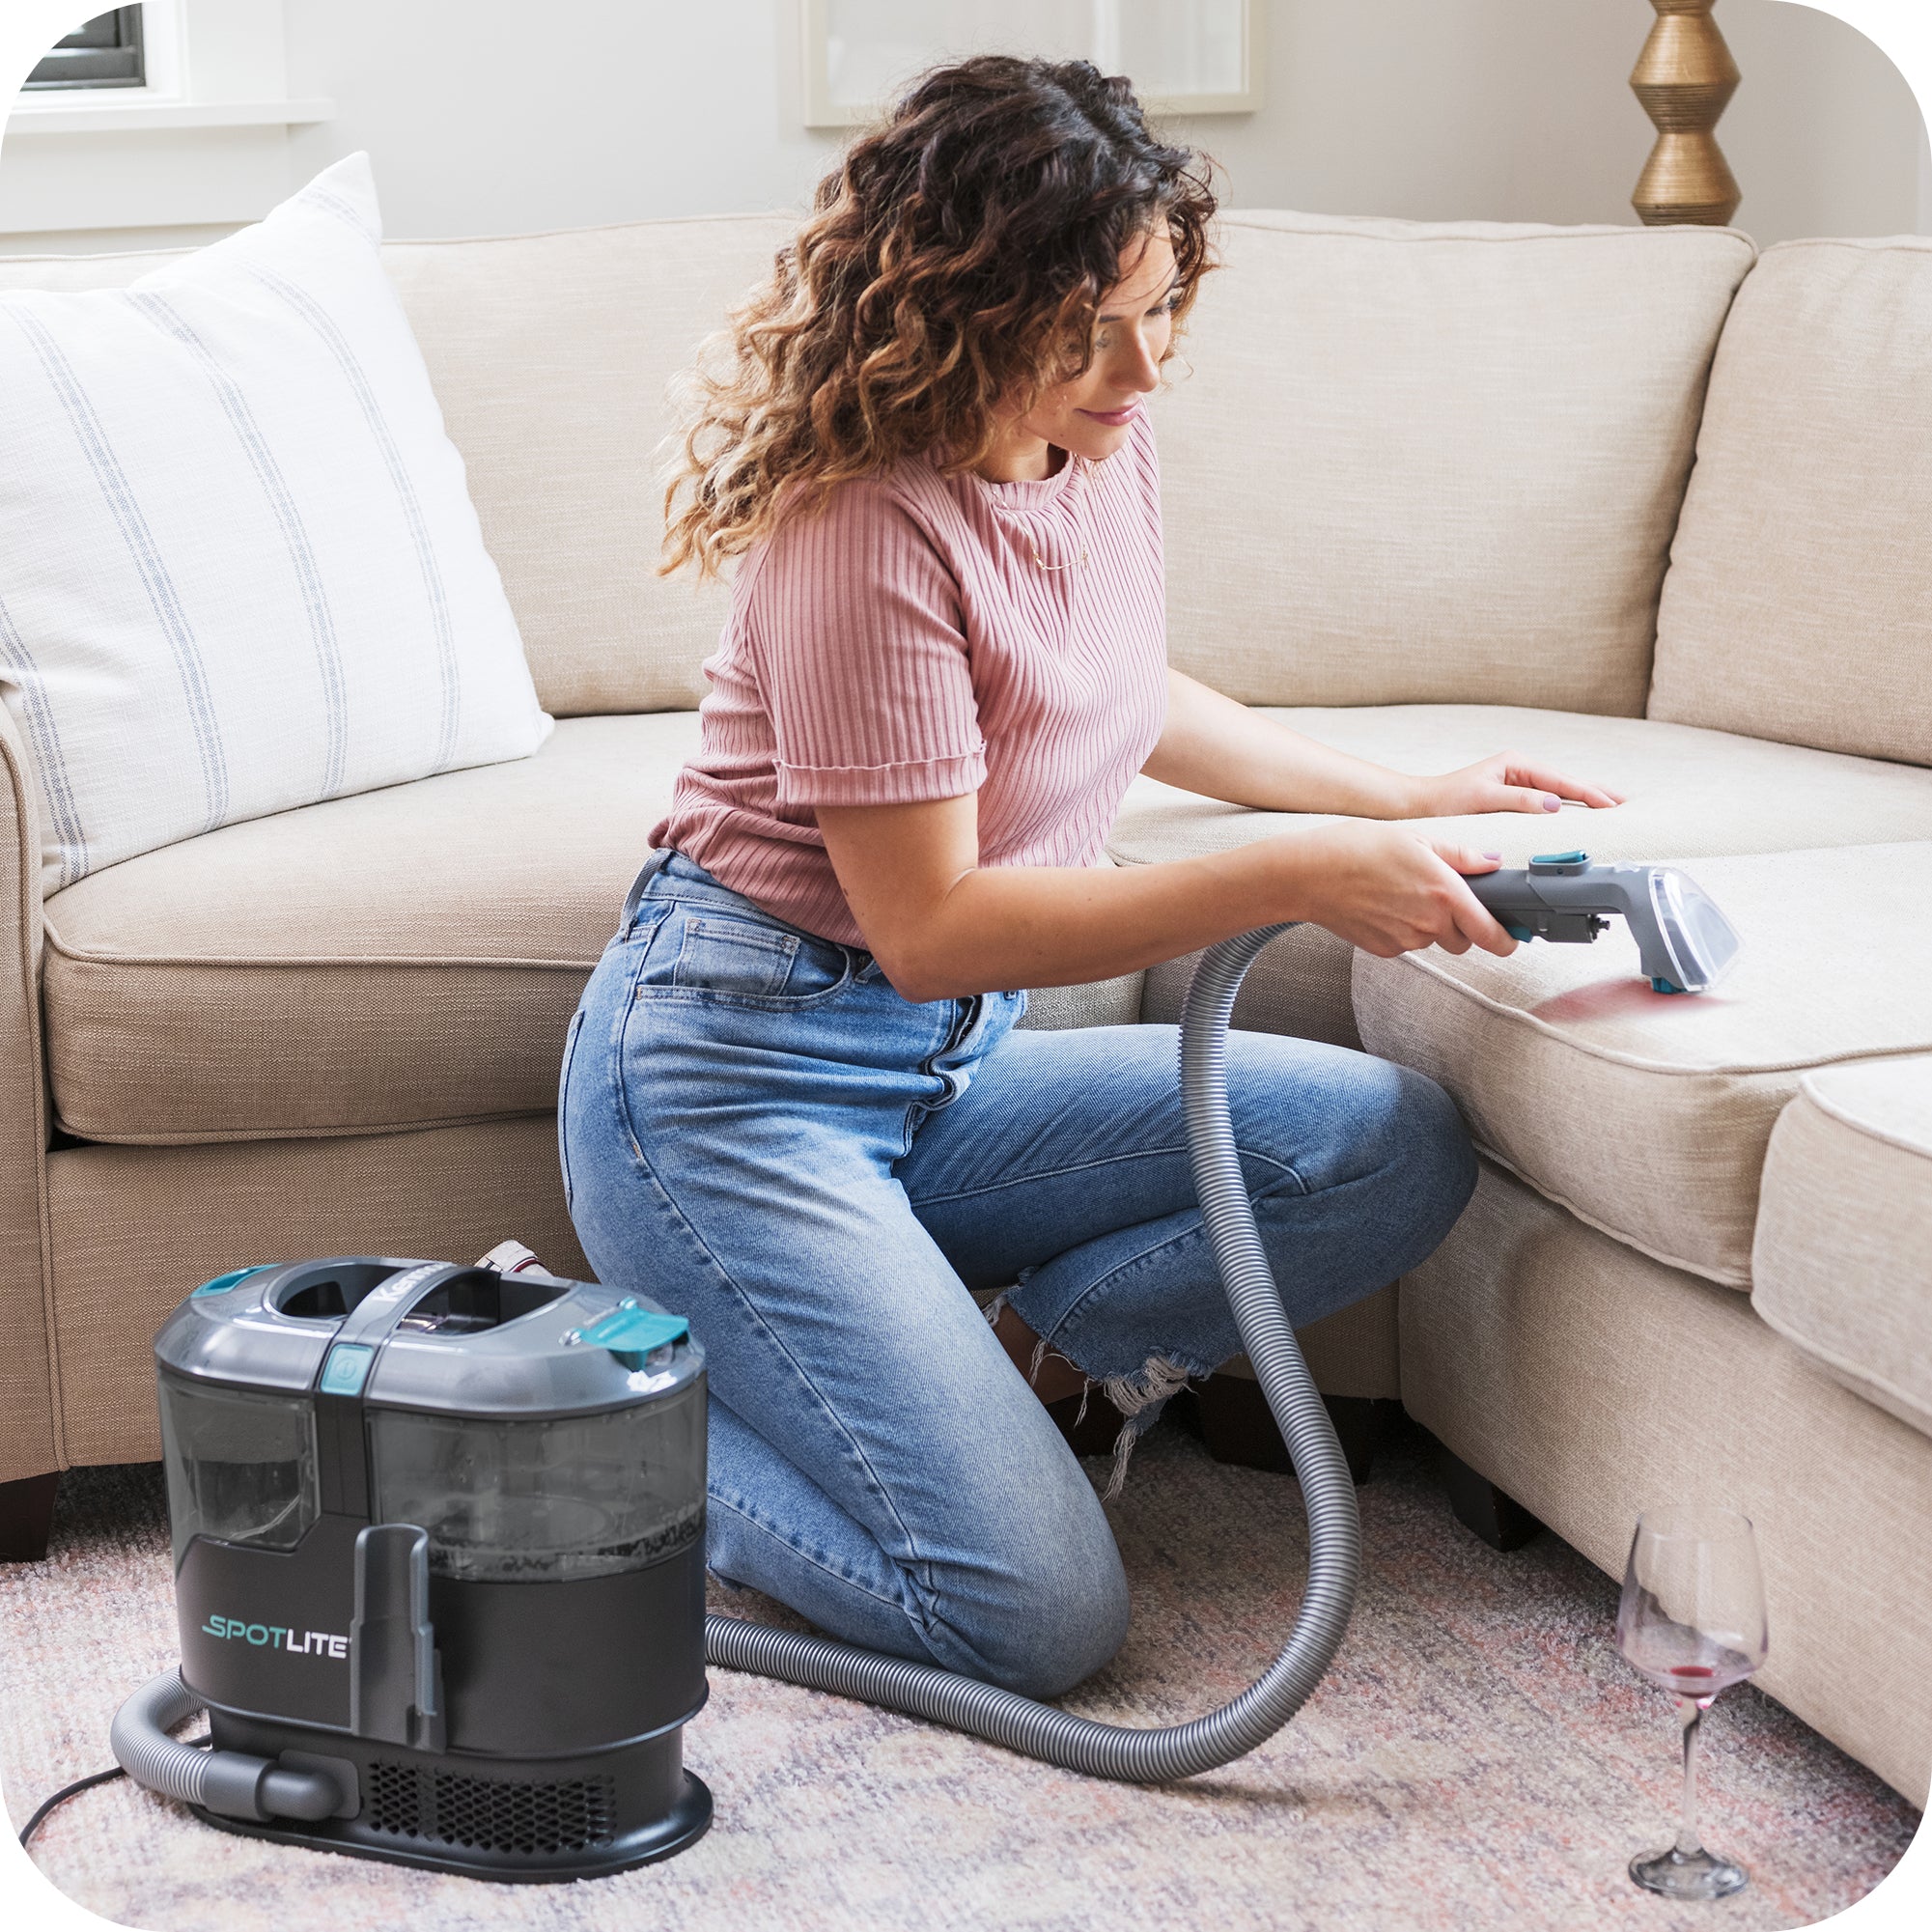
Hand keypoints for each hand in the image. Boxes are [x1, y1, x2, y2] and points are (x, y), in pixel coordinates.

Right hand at [1279, 823, 1515, 958]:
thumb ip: (1461, 855)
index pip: (1491, 934)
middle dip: (1462, 926)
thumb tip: (1492, 862)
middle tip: (1441, 899)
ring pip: (1433, 941)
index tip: (1512, 937)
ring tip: (1402, 894)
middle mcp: (1428, 923)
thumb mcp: (1417, 838)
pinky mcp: (1383, 949)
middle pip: (1464, 941)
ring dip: (1429, 925)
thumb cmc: (1358, 847)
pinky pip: (1406, 943)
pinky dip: (1402, 929)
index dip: (1507, 940)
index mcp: (1445, 893)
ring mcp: (1404, 940)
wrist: (1308, 875)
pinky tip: (1383, 905)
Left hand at [1411, 752, 1625, 818]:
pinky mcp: (1514, 799)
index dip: (1586, 793)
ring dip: (1586, 800)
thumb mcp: (1482, 799)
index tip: (1610, 805)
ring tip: (1614, 807)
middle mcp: (1520, 771)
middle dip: (1595, 792)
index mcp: (1516, 764)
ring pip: (1560, 792)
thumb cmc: (1446, 800)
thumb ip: (1518, 801)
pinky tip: (1582, 815)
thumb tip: (1554, 804)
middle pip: (1566, 783)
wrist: (1421, 807)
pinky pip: (1548, 803)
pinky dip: (1568, 808)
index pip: (1559, 781)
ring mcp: (1518, 784)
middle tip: (1627, 803)